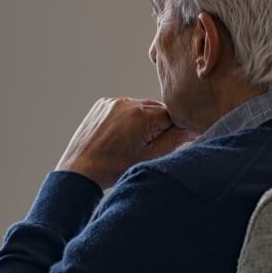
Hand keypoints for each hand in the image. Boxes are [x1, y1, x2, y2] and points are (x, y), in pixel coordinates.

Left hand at [57, 98, 196, 188]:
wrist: (80, 171)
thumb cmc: (113, 169)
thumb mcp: (149, 158)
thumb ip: (173, 140)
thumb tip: (191, 128)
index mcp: (142, 115)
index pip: (172, 115)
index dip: (174, 130)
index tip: (170, 142)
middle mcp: (127, 103)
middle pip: (157, 109)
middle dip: (158, 125)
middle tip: (149, 146)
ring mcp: (113, 102)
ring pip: (141, 107)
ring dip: (143, 121)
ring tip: (131, 142)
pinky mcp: (102, 104)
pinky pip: (124, 107)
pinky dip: (127, 118)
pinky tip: (120, 136)